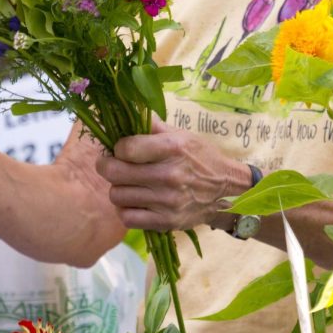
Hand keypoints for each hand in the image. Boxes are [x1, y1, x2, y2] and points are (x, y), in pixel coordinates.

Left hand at [95, 117, 249, 230]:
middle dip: (107, 166)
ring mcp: (167, 201)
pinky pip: (127, 218)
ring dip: (117, 188)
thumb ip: (151, 125)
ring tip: (127, 183)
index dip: (117, 147)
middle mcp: (169, 175)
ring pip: (117, 195)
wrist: (224, 187)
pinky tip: (133, 201)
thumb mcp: (180, 134)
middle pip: (115, 172)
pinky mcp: (165, 222)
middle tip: (111, 164)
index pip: (125, 148)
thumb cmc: (199, 157)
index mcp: (172, 148)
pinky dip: (125, 209)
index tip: (122, 149)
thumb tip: (125, 110)